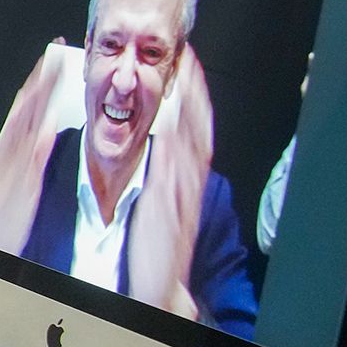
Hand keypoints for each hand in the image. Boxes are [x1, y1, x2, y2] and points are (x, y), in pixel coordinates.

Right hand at [0, 40, 81, 252]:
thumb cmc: (7, 219)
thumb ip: (32, 152)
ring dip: (36, 105)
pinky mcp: (21, 191)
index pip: (24, 110)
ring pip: (24, 131)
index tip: (51, 60)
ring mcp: (13, 172)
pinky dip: (38, 147)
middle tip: (53, 55)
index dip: (38, 84)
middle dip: (38, 84)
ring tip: (49, 78)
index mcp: (9, 153)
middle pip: (23, 113)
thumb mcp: (18, 180)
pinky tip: (48, 129)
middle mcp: (9, 157)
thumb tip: (48, 126)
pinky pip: (31, 166)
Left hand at [129, 45, 210, 317]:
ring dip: (190, 110)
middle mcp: (182, 183)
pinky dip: (178, 147)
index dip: (189, 99)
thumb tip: (156, 150)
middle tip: (190, 58)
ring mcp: (178, 193)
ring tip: (187, 77)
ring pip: (190, 144)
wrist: (155, 287)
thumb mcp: (156, 205)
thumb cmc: (152, 248)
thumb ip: (160, 177)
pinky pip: (175, 170)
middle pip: (194, 130)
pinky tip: (174, 126)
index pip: (187, 132)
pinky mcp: (167, 207)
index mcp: (177, 182)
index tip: (186, 68)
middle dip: (194, 93)